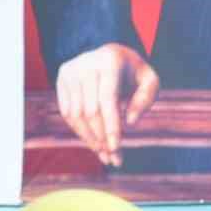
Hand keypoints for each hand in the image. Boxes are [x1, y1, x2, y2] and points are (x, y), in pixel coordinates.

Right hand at [54, 42, 160, 166]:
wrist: (108, 52)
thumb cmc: (133, 71)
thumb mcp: (149, 80)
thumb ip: (146, 99)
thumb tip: (129, 121)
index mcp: (110, 63)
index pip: (107, 100)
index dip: (110, 126)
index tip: (116, 148)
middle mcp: (85, 65)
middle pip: (90, 111)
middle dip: (100, 137)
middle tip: (112, 158)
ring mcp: (70, 72)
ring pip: (76, 114)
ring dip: (89, 138)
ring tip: (103, 154)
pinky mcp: (61, 79)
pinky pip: (67, 111)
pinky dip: (78, 130)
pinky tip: (92, 140)